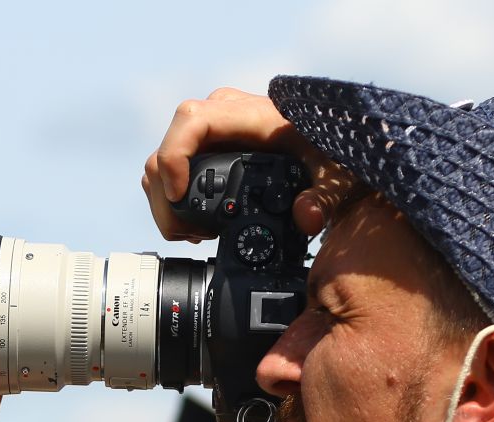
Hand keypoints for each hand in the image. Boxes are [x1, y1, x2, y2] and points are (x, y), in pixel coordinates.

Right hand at [142, 88, 349, 242]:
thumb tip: (307, 217)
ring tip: (197, 234)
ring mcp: (208, 132)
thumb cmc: (329, 156)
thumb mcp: (334, 176)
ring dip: (166, 205)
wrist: (326, 148)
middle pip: (165, 150)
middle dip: (167, 200)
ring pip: (159, 164)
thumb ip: (324, 197)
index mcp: (248, 115)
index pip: (191, 119)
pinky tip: (196, 224)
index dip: (174, 156)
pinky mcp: (202, 149)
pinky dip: (172, 202)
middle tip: (193, 234)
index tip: (177, 195)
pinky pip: (169, 170)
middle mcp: (220, 116)